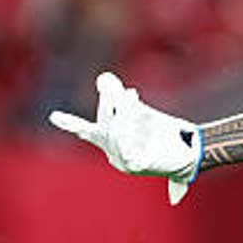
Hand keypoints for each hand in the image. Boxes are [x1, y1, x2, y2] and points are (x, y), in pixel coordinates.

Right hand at [48, 72, 201, 204]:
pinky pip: (130, 145)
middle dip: (109, 105)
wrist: (189, 150)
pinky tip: (144, 117)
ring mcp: (125, 162)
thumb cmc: (163, 132)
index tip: (53, 116)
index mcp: (112, 144)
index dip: (71, 123)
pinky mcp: (139, 165)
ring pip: (116, 132)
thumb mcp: (140, 111)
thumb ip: (120, 98)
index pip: (88, 131)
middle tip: (120, 89)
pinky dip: (135, 128)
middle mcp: (114, 155)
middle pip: (104, 126)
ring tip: (131, 95)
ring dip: (124, 111)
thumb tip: (103, 77)